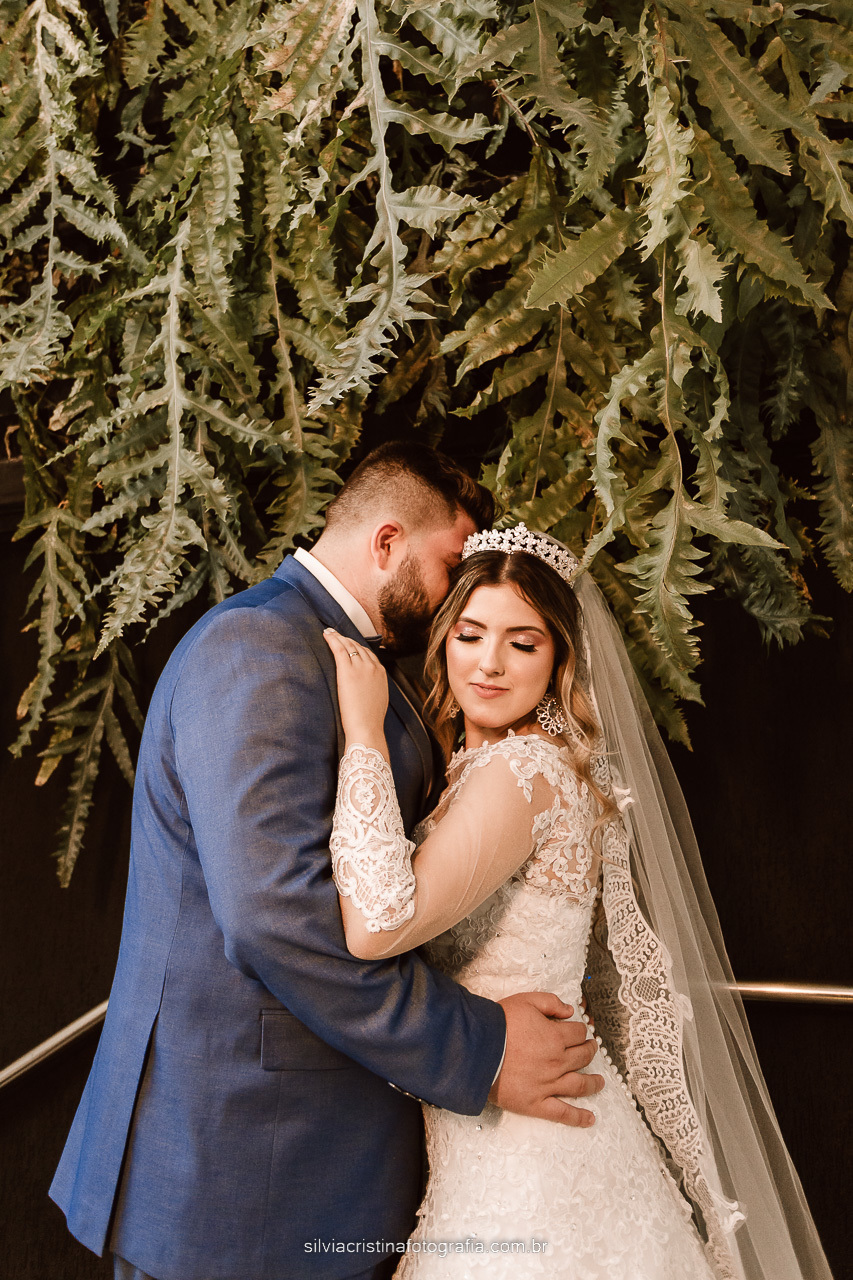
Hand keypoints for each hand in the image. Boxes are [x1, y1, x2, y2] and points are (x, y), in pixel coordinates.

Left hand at [322, 629, 389, 747]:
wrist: (367, 727)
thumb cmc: (371, 719)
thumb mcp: (379, 698)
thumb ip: (374, 687)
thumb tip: (367, 687)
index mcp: (381, 672)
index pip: (368, 653)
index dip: (357, 646)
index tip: (349, 642)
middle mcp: (372, 666)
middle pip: (358, 646)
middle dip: (346, 638)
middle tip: (336, 633)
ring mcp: (360, 667)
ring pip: (348, 645)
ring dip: (338, 637)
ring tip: (329, 632)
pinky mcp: (347, 671)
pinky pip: (339, 649)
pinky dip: (332, 639)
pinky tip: (326, 635)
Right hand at [490, 991, 602, 1126]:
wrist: (476, 1049)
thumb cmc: (499, 1023)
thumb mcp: (526, 1001)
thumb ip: (551, 1003)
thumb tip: (570, 1010)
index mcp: (556, 1037)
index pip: (578, 1032)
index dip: (580, 1029)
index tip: (580, 1030)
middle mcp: (557, 1062)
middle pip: (582, 1056)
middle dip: (590, 1050)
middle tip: (591, 1048)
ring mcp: (548, 1085)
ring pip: (579, 1085)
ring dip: (593, 1083)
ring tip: (600, 1082)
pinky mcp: (536, 1104)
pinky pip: (563, 1113)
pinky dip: (579, 1118)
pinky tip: (590, 1119)